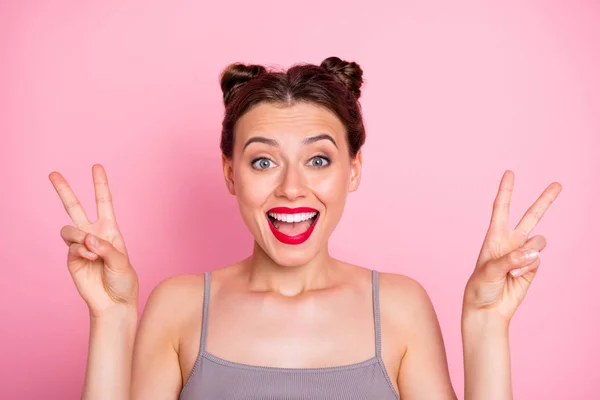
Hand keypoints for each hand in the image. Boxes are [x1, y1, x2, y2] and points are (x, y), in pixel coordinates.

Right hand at [49, 164, 138, 316]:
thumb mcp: (121, 262)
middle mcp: (93, 234)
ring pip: (69, 228)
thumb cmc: (123, 281)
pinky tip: (90, 259)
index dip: (100, 184)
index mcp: (110, 230)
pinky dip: (81, 251)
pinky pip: (71, 247)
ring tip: (92, 249)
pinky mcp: (71, 258)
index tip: (96, 166)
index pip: (103, 202)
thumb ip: (105, 247)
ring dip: (79, 236)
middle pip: (75, 207)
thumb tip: (87, 238)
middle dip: (63, 190)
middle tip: (53, 173)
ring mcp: (80, 246)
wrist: (114, 303)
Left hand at [463, 170, 561, 321]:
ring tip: (513, 270)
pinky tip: (516, 278)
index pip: (501, 208)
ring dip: (528, 254)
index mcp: (494, 236)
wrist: (487, 309)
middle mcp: (511, 241)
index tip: (509, 173)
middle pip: (531, 216)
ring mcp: (523, 254)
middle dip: (545, 200)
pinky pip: (538, 260)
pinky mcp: (532, 267)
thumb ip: (511, 259)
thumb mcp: (489, 270)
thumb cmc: (480, 287)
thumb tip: (534, 253)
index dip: (506, 190)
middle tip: (558, 185)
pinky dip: (528, 268)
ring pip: (538, 242)